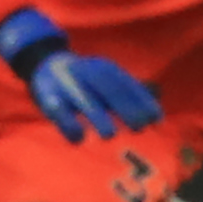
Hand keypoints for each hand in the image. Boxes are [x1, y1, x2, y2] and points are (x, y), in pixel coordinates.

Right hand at [0, 6, 160, 143]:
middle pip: (108, 89)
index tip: (156, 120)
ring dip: (97, 116)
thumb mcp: (107, 79)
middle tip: (139, 128)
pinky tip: (79, 138)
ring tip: (109, 134)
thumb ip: (129, 94)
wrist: (45, 62)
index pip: (126, 83)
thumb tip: (157, 118)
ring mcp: (66, 82)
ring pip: (84, 99)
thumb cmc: (86, 80)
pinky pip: (58, 110)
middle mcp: (86, 72)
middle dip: (125, 108)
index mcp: (103, 68)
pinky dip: (68, 124)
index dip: (142, 101)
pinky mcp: (47, 94)